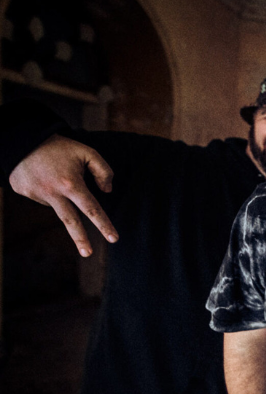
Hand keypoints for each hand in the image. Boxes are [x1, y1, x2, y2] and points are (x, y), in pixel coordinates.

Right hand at [9, 134, 117, 255]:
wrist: (24, 140)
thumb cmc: (60, 148)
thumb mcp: (87, 153)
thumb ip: (103, 171)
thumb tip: (107, 192)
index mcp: (71, 184)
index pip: (92, 209)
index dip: (104, 225)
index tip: (114, 239)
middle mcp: (53, 192)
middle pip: (70, 221)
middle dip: (80, 239)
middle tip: (88, 253)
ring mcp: (36, 194)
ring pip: (56, 205)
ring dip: (59, 195)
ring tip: (53, 172)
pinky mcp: (24, 193)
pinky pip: (42, 198)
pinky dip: (46, 190)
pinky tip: (41, 175)